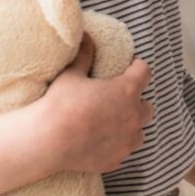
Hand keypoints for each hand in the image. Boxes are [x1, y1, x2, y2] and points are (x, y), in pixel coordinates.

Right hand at [35, 38, 151, 175]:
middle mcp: (133, 116)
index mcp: (127, 90)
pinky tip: (101, 142)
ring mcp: (126, 141)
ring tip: (113, 124)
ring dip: (131, 127)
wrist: (47, 141)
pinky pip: (123, 151)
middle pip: (147, 107)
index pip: (145, 72)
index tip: (130, 67)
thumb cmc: (60, 104)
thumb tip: (87, 35)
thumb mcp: (72, 74)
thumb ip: (85, 55)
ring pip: (139, 133)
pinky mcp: (116, 160)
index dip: (137, 68)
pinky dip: (116, 146)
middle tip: (118, 100)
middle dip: (136, 102)